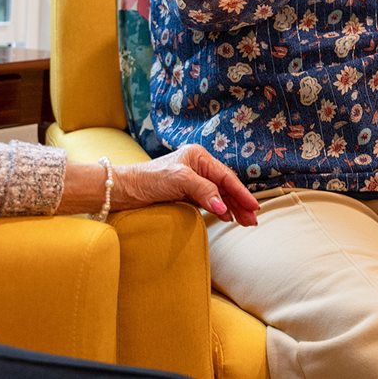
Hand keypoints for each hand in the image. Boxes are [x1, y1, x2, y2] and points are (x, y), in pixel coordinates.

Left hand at [112, 144, 260, 225]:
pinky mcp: (185, 192)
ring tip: (245, 221)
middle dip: (240, 202)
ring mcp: (192, 180)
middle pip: (225, 186)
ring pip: (219, 194)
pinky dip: (219, 209)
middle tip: (252, 219)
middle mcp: (198, 166)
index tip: (254, 206)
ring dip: (232, 208)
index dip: (242, 193)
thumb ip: (204, 191)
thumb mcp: (179, 181)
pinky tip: (226, 217)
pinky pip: (208, 200)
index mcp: (199, 157)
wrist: (123, 190)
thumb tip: (224, 207)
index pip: (226, 177)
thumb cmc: (148, 179)